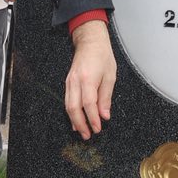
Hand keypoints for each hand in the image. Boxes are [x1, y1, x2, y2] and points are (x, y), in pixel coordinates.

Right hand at [64, 19, 116, 138]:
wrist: (90, 42)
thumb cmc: (102, 56)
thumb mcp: (110, 76)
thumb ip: (106, 97)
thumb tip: (104, 115)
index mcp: (88, 79)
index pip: (89, 104)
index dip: (93, 119)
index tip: (98, 129)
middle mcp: (75, 81)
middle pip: (74, 108)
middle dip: (80, 124)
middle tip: (88, 135)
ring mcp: (69, 82)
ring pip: (68, 106)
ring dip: (74, 121)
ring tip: (82, 131)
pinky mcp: (67, 83)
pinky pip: (67, 101)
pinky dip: (71, 113)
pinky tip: (75, 120)